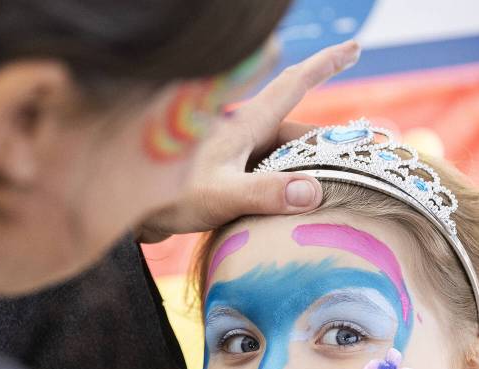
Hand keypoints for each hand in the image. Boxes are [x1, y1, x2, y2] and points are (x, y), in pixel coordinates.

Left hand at [136, 40, 360, 242]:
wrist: (125, 210)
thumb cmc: (167, 198)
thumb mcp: (221, 194)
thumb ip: (265, 193)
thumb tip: (312, 191)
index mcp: (245, 125)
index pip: (292, 85)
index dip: (325, 64)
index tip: (353, 48)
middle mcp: (241, 132)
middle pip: (294, 128)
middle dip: (322, 142)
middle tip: (350, 162)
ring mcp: (232, 152)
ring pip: (279, 151)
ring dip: (301, 166)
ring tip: (322, 190)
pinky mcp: (223, 173)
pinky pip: (265, 170)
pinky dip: (282, 182)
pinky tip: (287, 204)